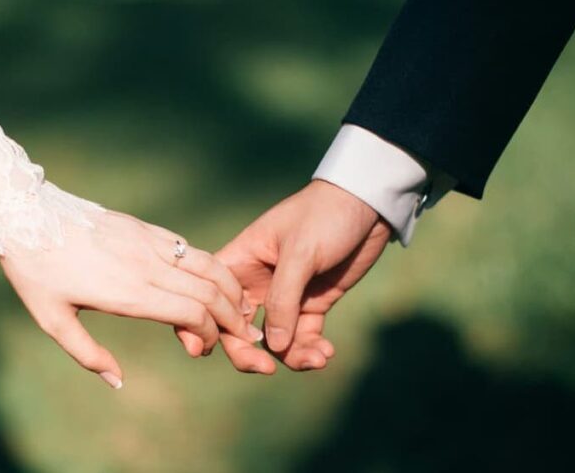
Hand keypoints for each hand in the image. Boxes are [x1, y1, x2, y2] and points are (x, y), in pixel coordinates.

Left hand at [0, 210, 262, 387]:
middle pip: (210, 291)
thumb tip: (118, 382)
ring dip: (230, 289)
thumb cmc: (36, 272)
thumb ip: (87, 354)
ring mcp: (148, 242)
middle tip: (241, 336)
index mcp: (128, 292)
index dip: (208, 334)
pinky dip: (210, 266)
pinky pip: (188, 248)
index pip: (191, 312)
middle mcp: (146, 265)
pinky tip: (213, 281)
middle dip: (232, 317)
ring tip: (240, 308)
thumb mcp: (52, 320)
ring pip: (208, 264)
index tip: (201, 349)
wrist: (26, 215)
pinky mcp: (144, 228)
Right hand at [216, 180, 391, 373]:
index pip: (211, 298)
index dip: (206, 325)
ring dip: (291, 356)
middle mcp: (256, 282)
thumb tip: (272, 347)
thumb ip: (283, 299)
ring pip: (274, 340)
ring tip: (317, 358)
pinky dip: (311, 349)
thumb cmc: (325, 215)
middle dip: (249, 353)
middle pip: (238, 329)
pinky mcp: (312, 303)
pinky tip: (326, 352)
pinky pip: (303, 337)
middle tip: (267, 370)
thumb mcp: (300, 252)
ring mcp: (285, 296)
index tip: (211, 350)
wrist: (368, 204)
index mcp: (240, 261)